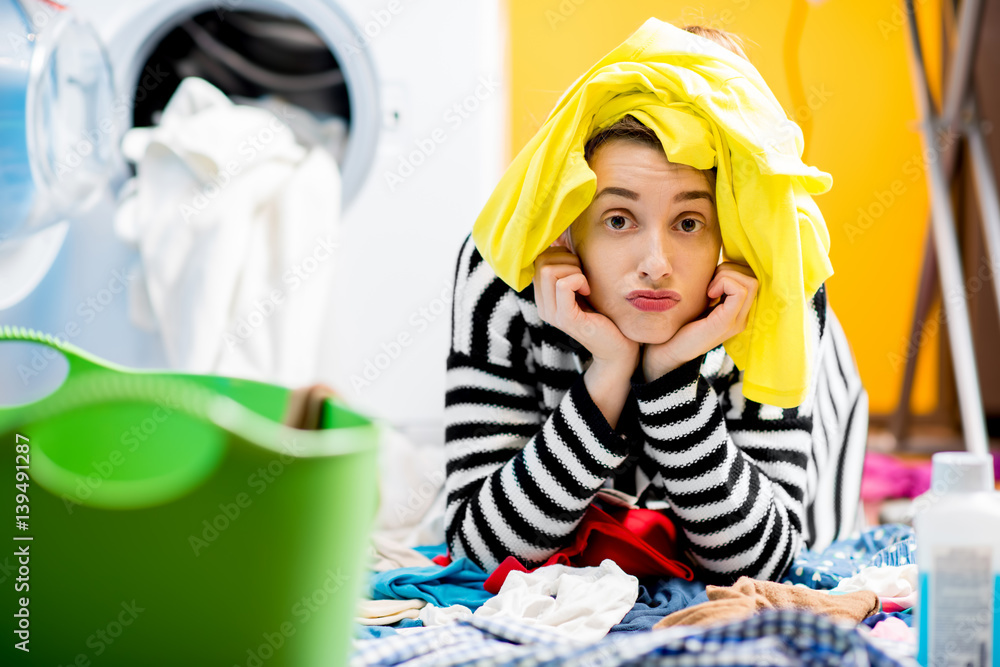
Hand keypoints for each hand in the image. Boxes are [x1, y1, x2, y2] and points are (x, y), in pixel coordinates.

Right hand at [532, 239, 639, 369]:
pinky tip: (589, 290)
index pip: (538, 259)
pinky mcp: (566, 319)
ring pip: (549, 270)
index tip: (578, 264)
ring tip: (587, 283)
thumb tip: (561, 236)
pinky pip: (563, 285)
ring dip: (574, 269)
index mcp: (544, 297)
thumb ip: (571, 266)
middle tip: (584, 274)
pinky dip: (579, 279)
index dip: (559, 252)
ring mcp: (552, 314)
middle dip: (567, 259)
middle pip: (541, 261)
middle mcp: (543, 306)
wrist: (621, 346)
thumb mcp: (585, 284)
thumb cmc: (607, 312)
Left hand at [642, 262, 757, 381]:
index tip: (711, 279)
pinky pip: (739, 291)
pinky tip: (709, 294)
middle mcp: (743, 316)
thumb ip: (714, 285)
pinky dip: (724, 283)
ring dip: (726, 276)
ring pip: (749, 282)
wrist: (668, 349)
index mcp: (738, 311)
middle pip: (753, 278)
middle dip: (729, 270)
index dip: (732, 269)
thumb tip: (721, 261)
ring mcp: (737, 321)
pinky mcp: (727, 322)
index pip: (751, 278)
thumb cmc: (680, 322)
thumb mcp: (701, 299)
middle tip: (709, 283)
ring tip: (709, 290)